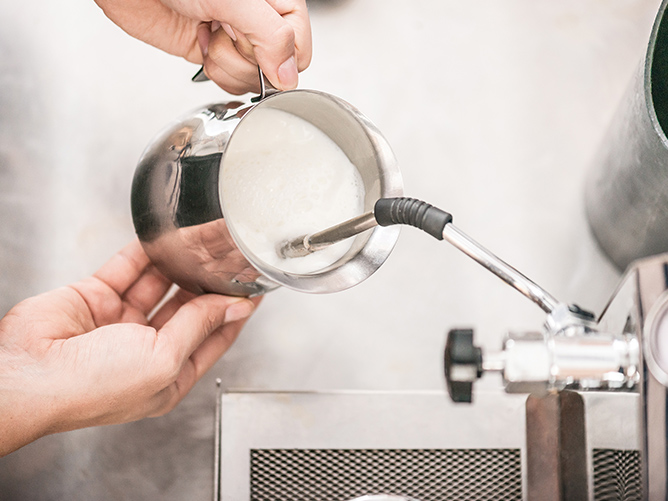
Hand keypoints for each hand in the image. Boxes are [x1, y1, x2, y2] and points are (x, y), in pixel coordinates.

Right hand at [0, 240, 258, 456]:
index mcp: (167, 375)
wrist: (27, 374)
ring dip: (180, 265)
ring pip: (159, 285)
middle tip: (229, 260)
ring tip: (203, 244)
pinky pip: (128, 269)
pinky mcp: (96, 297)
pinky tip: (166, 240)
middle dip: (209, 286)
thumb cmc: (91, 386)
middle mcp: (146, 350)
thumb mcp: (163, 359)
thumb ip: (199, 326)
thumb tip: (234, 307)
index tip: (253, 291)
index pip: (212, 339)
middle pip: (188, 309)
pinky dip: (146, 253)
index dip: (233, 314)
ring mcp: (120, 323)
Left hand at [95, 0, 311, 93]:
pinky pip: (230, 81)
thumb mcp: (234, 0)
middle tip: (223, 28)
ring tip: (208, 31)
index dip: (276, 55)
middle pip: (275, 70)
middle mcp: (261, 22)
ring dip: (225, 63)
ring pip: (253, 79)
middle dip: (244, 57)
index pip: (299, 51)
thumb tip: (288, 76)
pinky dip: (214, 70)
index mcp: (277, 3)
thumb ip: (270, 36)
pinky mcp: (216, 54)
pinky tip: (201, 43)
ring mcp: (238, 40)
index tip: (249, 39)